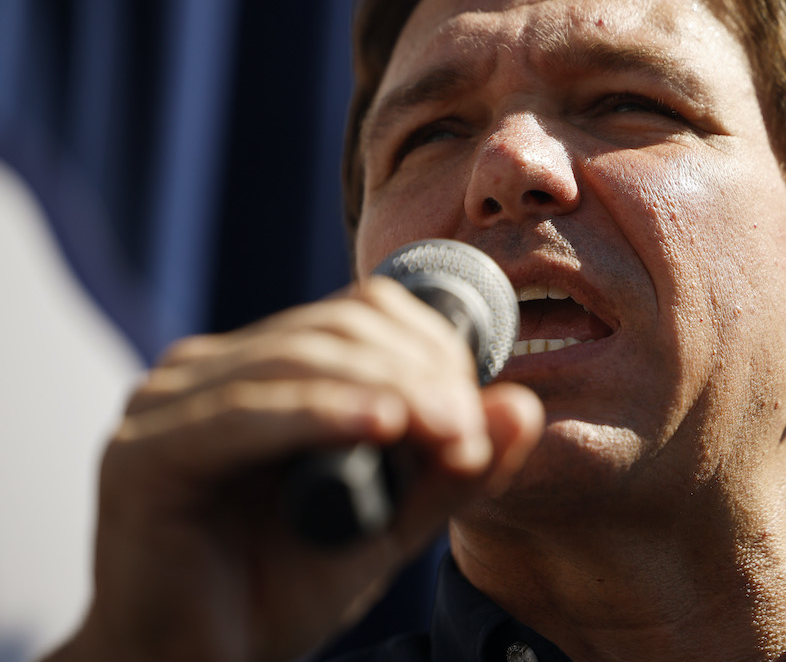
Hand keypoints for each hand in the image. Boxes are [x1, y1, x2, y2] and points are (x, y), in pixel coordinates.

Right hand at [43, 277, 543, 661]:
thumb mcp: (390, 521)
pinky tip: (381, 424)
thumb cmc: (279, 591)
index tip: (475, 411)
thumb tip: (521, 404)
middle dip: (420, 370)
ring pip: (301, 358)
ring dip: (390, 388)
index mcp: (259, 369)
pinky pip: (246, 413)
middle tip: (467, 430)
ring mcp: (168, 404)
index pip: (362, 312)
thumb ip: (452, 465)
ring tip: (447, 431)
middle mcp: (209, 371)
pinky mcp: (145, 453)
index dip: (431, 347)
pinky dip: (321, 413)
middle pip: (339, 325)